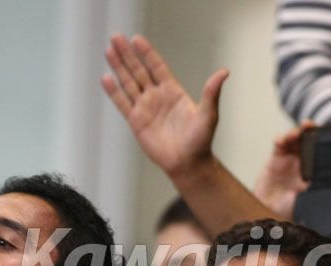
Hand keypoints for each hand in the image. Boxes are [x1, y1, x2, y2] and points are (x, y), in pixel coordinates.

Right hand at [102, 33, 228, 179]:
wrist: (188, 164)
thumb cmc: (200, 141)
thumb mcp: (209, 114)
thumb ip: (211, 92)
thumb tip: (224, 72)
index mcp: (173, 92)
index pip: (157, 67)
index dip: (147, 53)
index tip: (137, 39)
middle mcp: (157, 97)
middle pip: (139, 71)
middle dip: (128, 54)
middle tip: (117, 37)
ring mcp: (146, 109)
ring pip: (129, 83)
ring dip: (119, 67)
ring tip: (108, 51)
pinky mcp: (137, 122)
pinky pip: (123, 104)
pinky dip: (114, 92)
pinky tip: (106, 78)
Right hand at [252, 121, 315, 219]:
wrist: (268, 213)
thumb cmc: (288, 209)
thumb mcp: (309, 198)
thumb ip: (317, 187)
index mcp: (314, 170)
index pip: (321, 150)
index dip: (324, 139)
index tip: (327, 132)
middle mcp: (303, 163)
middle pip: (308, 141)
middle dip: (309, 130)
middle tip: (309, 125)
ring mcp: (289, 160)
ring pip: (294, 140)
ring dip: (294, 132)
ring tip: (295, 132)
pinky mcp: (275, 160)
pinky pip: (279, 146)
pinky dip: (280, 140)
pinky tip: (281, 140)